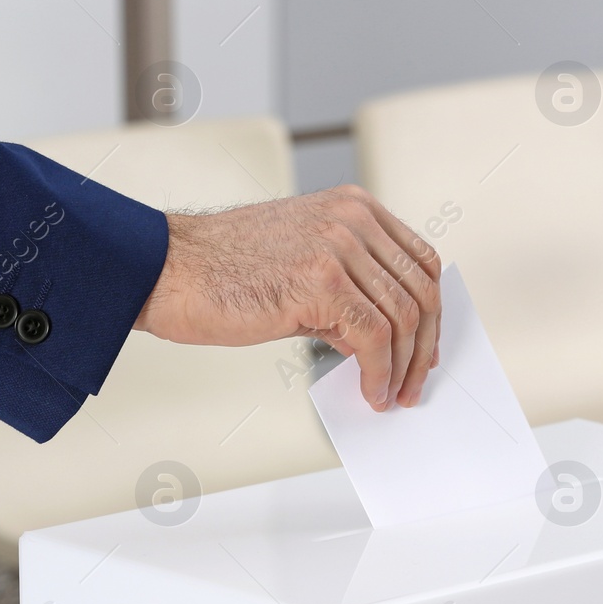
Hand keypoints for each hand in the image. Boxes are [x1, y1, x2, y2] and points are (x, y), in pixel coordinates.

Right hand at [134, 185, 441, 410]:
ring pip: (403, 316)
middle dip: (424, 347)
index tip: (425, 349)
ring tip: (389, 395)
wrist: (170, 269)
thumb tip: (383, 339)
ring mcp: (339, 247)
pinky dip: (379, 373)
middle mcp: (353, 220)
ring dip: (402, 368)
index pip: (420, 261)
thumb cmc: (224, 271)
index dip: (432, 311)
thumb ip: (349, 291)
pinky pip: (375, 336)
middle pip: (420, 290)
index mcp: (354, 208)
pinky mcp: (323, 281)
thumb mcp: (304, 265)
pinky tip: (369, 391)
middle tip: (413, 384)